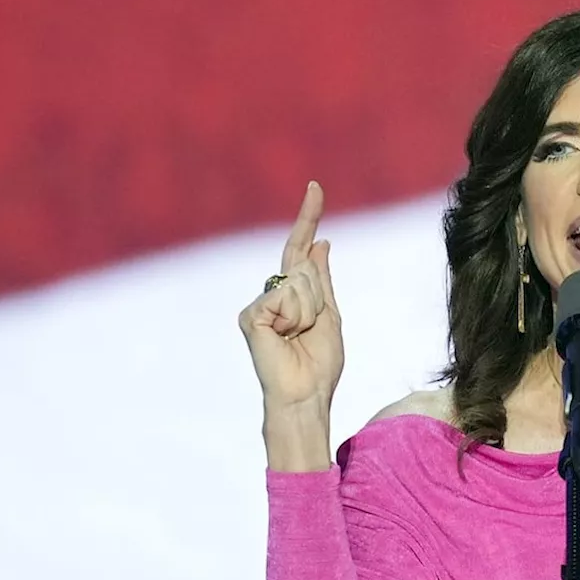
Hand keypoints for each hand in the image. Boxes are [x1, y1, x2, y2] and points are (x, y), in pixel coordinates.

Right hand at [238, 181, 344, 413]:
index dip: (308, 216)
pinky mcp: (250, 315)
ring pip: (299, 283)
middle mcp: (271, 294)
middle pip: (305, 268)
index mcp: (293, 293)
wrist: (307, 393)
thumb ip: (321, 279)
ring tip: (298, 336)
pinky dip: (296, 318)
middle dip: (319, 300)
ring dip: (310, 312)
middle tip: (310, 331)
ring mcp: (258, 304)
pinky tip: (284, 338)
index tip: (315, 186)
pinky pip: (287, 298)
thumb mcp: (329, 314)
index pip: (300, 247)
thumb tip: (321, 242)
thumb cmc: (319, 363)